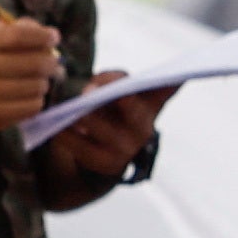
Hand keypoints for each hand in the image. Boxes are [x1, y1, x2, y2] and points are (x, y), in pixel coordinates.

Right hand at [0, 16, 60, 136]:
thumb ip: (13, 30)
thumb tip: (49, 35)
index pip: (18, 36)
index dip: (42, 36)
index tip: (54, 37)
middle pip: (34, 64)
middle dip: (51, 62)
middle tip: (54, 62)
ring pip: (37, 87)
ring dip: (44, 82)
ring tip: (37, 80)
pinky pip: (32, 107)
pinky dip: (37, 100)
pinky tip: (28, 95)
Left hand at [42, 83, 174, 182]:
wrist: (97, 160)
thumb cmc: (106, 115)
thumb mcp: (111, 94)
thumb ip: (108, 82)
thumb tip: (91, 93)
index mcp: (149, 105)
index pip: (166, 89)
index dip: (175, 80)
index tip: (180, 73)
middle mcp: (144, 127)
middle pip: (129, 105)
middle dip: (110, 93)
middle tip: (88, 90)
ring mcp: (126, 148)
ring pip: (99, 125)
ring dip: (80, 115)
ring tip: (68, 111)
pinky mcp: (106, 165)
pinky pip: (79, 144)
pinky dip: (64, 133)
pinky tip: (57, 128)